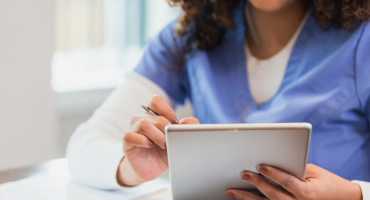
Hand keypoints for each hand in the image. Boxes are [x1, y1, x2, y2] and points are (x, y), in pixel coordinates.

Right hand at [117, 95, 198, 185]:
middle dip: (167, 129)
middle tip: (170, 140)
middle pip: (155, 116)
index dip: (167, 111)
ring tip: (163, 145)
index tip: (175, 123)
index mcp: (154, 114)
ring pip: (144, 123)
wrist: (153, 169)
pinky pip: (130, 135)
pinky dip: (143, 141)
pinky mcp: (127, 142)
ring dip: (157, 136)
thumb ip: (188, 127)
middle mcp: (142, 119)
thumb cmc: (165, 151)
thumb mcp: (179, 139)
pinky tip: (150, 146)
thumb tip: (185, 122)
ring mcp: (133, 130)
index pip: (156, 101)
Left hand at [227, 164, 361, 199]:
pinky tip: (241, 199)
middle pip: (273, 196)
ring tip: (232, 191)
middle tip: (243, 174)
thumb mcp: (313, 172)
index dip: (273, 175)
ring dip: (247, 198)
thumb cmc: (325, 182)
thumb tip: (269, 161)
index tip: (260, 166)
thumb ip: (293, 168)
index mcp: (308, 193)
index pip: (288, 183)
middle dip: (256, 184)